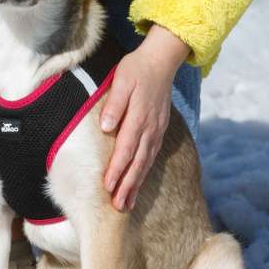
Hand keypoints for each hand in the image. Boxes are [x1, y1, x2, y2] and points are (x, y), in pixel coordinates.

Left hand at [101, 24, 189, 210]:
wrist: (161, 61)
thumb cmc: (136, 70)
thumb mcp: (122, 80)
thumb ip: (115, 104)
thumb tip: (106, 126)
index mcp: (139, 117)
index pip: (125, 149)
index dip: (116, 169)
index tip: (107, 186)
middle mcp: (150, 128)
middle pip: (137, 162)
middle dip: (127, 186)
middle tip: (118, 206)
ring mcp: (157, 131)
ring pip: (146, 163)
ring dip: (136, 184)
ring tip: (127, 204)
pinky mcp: (159, 131)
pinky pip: (152, 157)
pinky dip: (144, 173)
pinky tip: (137, 184)